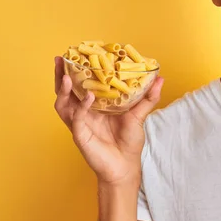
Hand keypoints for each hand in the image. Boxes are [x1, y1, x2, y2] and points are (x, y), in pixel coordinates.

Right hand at [53, 56, 163, 185]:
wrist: (126, 166)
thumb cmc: (129, 142)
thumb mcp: (140, 115)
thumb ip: (148, 97)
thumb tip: (160, 79)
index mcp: (94, 106)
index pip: (81, 84)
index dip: (76, 71)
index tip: (75, 54)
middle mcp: (84, 113)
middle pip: (66, 91)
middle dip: (61, 75)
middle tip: (60, 59)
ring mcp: (80, 124)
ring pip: (64, 104)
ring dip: (64, 89)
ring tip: (67, 76)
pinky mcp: (81, 135)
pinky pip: (77, 119)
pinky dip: (81, 107)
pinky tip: (88, 97)